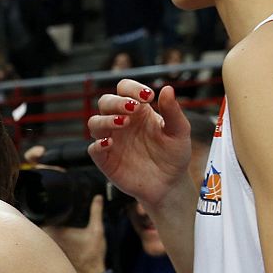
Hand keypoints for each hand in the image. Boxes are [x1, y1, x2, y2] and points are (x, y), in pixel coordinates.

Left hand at [44, 195, 107, 272]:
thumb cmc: (92, 254)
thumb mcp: (97, 230)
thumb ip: (96, 212)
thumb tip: (98, 197)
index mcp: (58, 232)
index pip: (41, 218)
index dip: (40, 210)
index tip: (44, 204)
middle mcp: (51, 240)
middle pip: (39, 226)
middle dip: (42, 219)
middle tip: (47, 211)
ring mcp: (50, 249)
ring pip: (42, 236)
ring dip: (44, 230)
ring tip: (51, 221)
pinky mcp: (53, 255)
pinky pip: (46, 244)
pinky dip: (48, 240)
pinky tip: (56, 237)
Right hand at [86, 81, 193, 208]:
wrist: (170, 184)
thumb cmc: (174, 155)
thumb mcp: (179, 131)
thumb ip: (173, 111)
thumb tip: (167, 88)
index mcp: (138, 111)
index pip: (124, 89)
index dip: (132, 88)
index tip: (148, 96)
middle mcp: (121, 122)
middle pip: (105, 102)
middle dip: (117, 101)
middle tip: (133, 108)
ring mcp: (112, 140)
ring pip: (94, 122)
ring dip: (106, 119)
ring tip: (124, 123)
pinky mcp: (106, 160)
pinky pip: (93, 149)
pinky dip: (98, 144)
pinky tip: (110, 143)